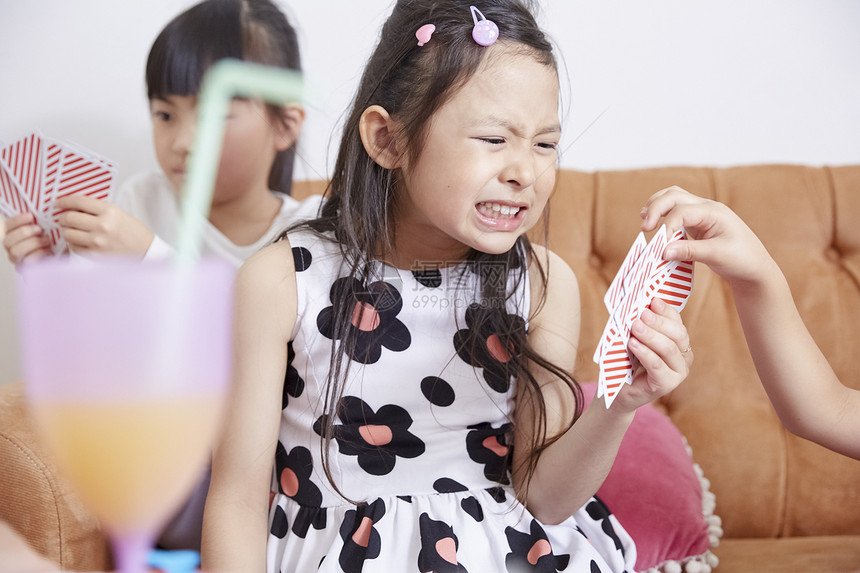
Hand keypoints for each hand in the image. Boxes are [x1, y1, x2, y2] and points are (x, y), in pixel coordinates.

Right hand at [3, 213, 52, 265]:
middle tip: (39, 229)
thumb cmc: (53, 242)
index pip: (6, 227)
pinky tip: (49, 250)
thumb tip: (41, 212)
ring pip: (16, 252)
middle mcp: (11, 248)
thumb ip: (39, 222)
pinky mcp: (26, 270)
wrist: (64, 258)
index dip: (16, 221)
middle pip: (8, 241)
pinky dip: (39, 254)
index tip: (30, 215)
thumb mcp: (47, 229)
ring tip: (47, 240)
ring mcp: (17, 260)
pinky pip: (28, 262)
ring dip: (32, 243)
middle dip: (24, 232)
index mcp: (13, 235)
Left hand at [56, 196, 153, 257]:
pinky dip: (74, 244)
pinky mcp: (95, 255)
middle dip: (63, 217)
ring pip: (67, 233)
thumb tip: (72, 206)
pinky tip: (81, 241)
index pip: (78, 201)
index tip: (58, 203)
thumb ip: (96, 209)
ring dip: (67, 231)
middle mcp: (102, 225)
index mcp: (109, 211)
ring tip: (74, 231)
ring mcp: (98, 241)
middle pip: (69, 218)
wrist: (145, 251)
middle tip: (64, 218)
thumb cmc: (132, 232)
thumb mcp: (118, 213)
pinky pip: (73, 247)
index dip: (64, 201)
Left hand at [613, 297, 691, 411]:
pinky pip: (658, 365)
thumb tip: (639, 305)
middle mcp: (684, 356)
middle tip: (642, 314)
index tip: (653, 300)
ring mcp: (679, 371)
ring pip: (669, 349)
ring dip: (651, 336)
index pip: (677, 322)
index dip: (667, 310)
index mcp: (679, 341)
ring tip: (635, 327)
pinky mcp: (668, 384)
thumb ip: (641, 324)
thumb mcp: (635, 338)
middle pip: (677, 334)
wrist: (619, 389)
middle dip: (659, 322)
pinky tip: (633, 344)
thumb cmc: (627, 360)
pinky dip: (645, 353)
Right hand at [640, 185, 775, 286]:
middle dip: (655, 208)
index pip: (681, 211)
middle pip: (673, 195)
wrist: (755, 267)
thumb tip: (662, 251)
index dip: (666, 226)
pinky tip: (656, 228)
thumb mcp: (716, 255)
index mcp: (714, 212)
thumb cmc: (741, 259)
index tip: (659, 246)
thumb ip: (689, 251)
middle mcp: (706, 208)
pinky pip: (676, 212)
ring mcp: (701, 214)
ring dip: (657, 207)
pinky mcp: (697, 223)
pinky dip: (663, 216)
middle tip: (645, 228)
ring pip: (673, 199)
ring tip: (645, 222)